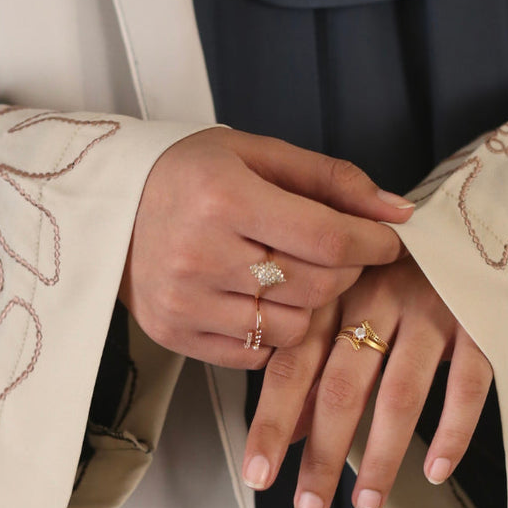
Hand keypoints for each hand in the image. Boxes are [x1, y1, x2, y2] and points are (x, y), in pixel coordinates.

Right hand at [120, 127, 413, 368]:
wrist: (107, 204)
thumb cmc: (189, 173)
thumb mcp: (257, 154)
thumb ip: (332, 180)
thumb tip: (400, 211)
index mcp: (223, 198)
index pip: (326, 239)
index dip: (372, 244)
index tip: (389, 239)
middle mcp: (201, 255)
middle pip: (315, 287)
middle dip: (345, 270)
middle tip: (337, 250)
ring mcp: (185, 302)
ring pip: (293, 329)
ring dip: (310, 305)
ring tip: (293, 273)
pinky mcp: (175, 335)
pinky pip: (256, 354)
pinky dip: (273, 332)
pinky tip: (259, 297)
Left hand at [241, 255, 493, 507]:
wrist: (480, 211)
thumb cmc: (397, 265)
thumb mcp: (348, 294)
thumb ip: (317, 357)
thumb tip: (288, 431)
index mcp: (335, 292)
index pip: (293, 364)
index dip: (272, 422)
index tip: (258, 477)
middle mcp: (378, 298)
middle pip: (342, 388)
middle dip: (323, 456)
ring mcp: (432, 308)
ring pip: (399, 394)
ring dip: (381, 455)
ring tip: (365, 504)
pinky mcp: (481, 320)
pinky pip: (467, 385)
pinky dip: (451, 432)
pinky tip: (434, 473)